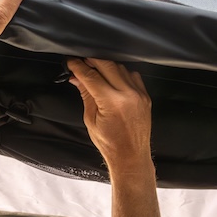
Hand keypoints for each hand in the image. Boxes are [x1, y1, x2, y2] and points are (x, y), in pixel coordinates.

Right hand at [67, 58, 152, 173]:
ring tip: (95, 71)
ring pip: (120, 67)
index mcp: (112, 102)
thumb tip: (77, 78)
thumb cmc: (111, 144)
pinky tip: (112, 78)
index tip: (71, 62)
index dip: (78, 66)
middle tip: (81, 62)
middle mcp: (128, 95)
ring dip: (106, 66)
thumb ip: (85, 94)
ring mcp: (139, 94)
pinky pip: (133, 75)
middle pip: (107, 65)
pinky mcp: (145, 96)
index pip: (91, 76)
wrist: (131, 156)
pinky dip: (121, 73)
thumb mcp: (90, 119)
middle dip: (92, 60)